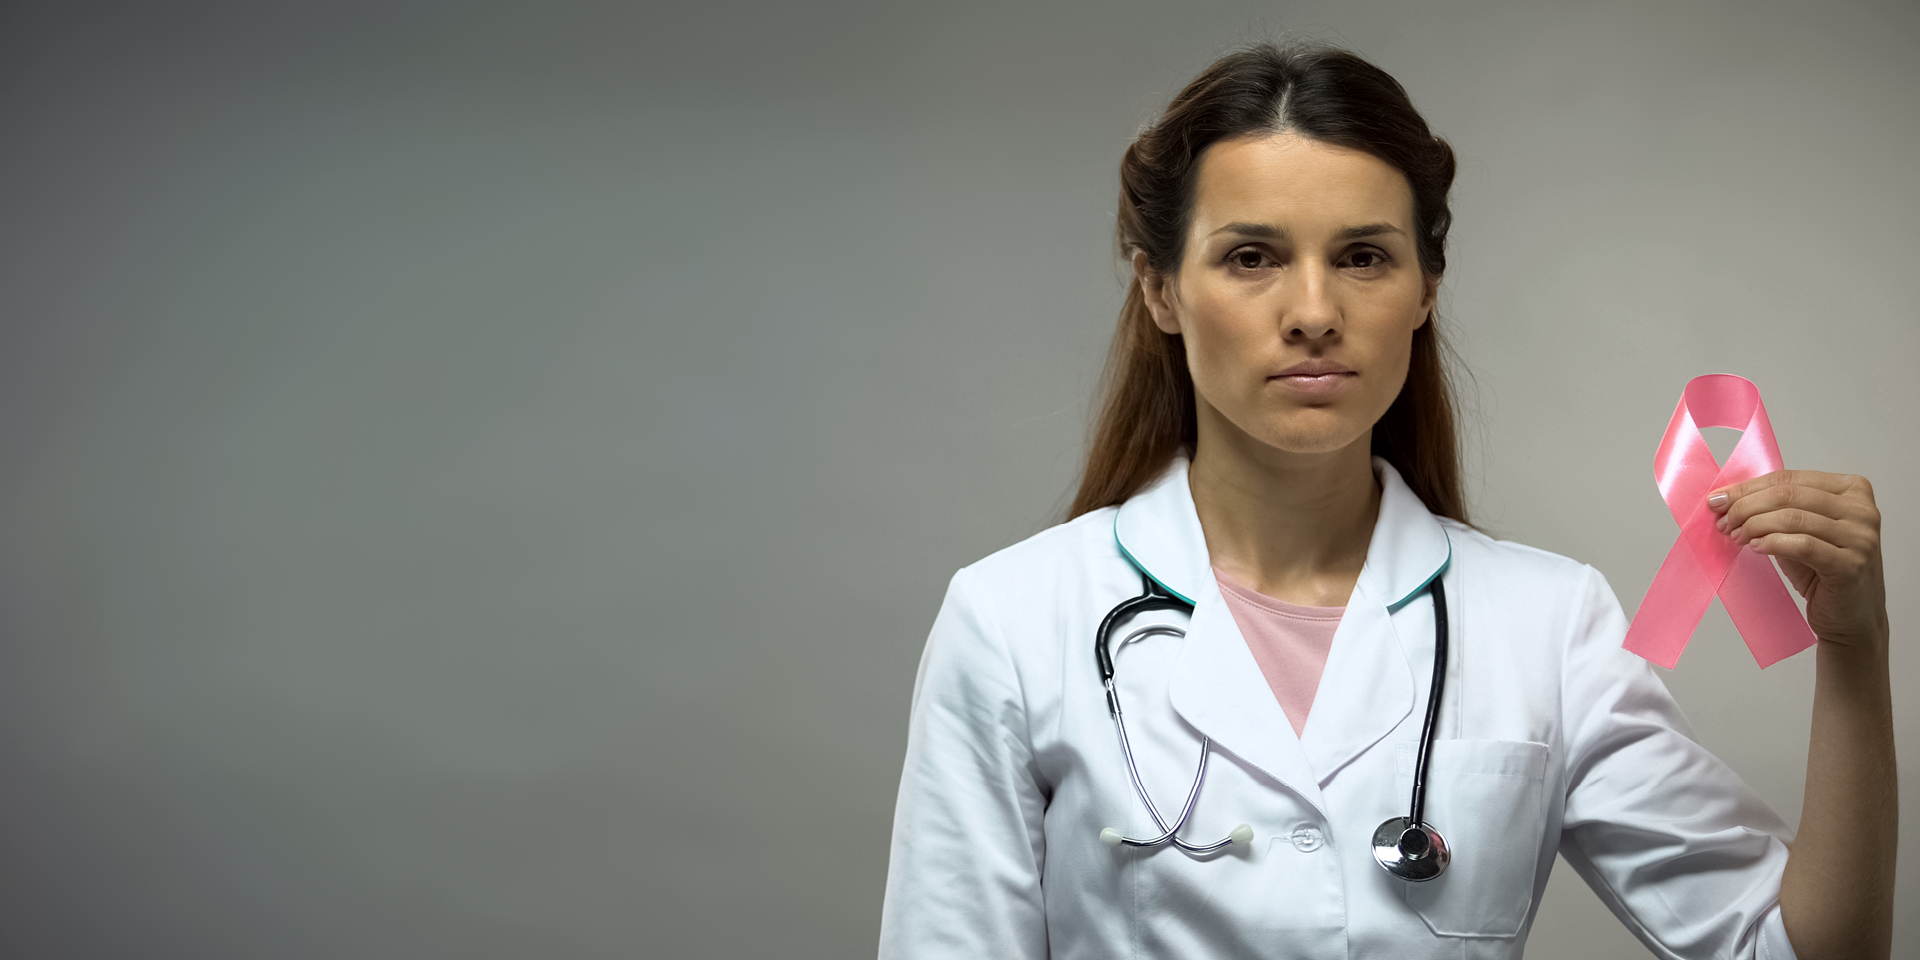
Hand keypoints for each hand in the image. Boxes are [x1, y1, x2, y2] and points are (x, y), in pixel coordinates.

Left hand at [1709, 470, 1886, 651]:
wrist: (1851, 617)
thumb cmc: (1823, 572)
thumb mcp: (1799, 531)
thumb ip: (1776, 510)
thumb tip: (1727, 498)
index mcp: (1853, 490)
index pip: (1789, 478)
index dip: (1747, 488)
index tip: (1718, 500)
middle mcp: (1862, 510)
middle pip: (1788, 495)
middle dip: (1745, 506)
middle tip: (1723, 521)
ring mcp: (1861, 537)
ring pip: (1792, 518)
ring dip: (1754, 525)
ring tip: (1736, 536)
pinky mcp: (1852, 564)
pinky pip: (1802, 545)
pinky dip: (1772, 543)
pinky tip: (1755, 547)